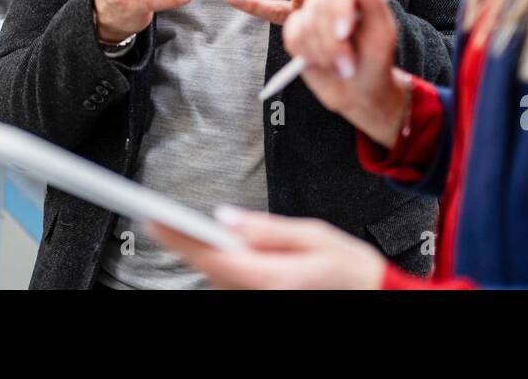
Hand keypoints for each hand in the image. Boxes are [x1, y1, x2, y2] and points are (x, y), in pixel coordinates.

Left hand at [146, 206, 386, 289]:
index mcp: (273, 278)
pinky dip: (232, 273)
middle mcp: (259, 300)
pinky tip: (249, 263)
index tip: (153, 219)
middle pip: (210, 270)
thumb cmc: (352, 272)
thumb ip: (268, 228)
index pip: (212, 256)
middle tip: (182, 222)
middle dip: (197, 244)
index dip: (178, 238)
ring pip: (219, 281)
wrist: (374, 300)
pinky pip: (232, 291)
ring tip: (246, 245)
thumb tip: (227, 217)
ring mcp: (257, 309)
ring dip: (220, 260)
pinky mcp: (258, 309)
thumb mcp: (316, 235)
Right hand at [282, 0, 408, 145]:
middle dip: (334, 41)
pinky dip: (309, 55)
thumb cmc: (375, 59)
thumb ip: (373, 0)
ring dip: (325, 52)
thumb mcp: (381, 32)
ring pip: (306, 23)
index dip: (339, 5)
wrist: (360, 90)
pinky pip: (294, 37)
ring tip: (341, 66)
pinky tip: (323, 63)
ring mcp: (311, 12)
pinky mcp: (295, 31)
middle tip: (349, 64)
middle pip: (320, 4)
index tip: (345, 32)